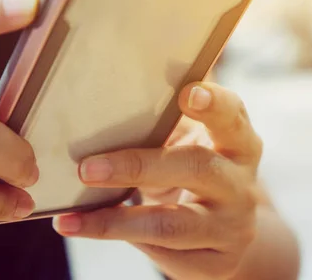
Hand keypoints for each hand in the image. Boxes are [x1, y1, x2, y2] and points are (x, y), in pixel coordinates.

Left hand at [54, 83, 262, 279]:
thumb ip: (177, 108)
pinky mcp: (218, 262)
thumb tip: (147, 52)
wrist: (227, 232)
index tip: (187, 93)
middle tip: (87, 168)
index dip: (214, 104)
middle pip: (197, 168)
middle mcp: (241, 182)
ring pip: (174, 222)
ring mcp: (233, 226)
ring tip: (70, 218)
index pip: (233, 116)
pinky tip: (89, 230)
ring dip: (117, 220)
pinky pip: (166, 254)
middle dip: (138, 166)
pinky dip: (124, 241)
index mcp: (239, 142)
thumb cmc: (199, 170)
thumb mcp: (196, 138)